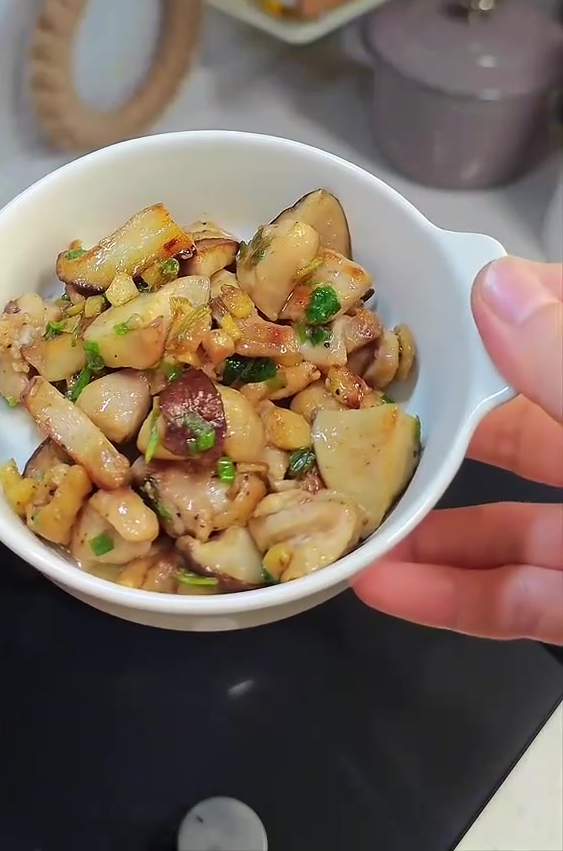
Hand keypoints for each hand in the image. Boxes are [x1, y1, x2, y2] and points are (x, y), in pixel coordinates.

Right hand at [354, 257, 562, 642]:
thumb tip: (492, 284)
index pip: (547, 318)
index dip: (480, 300)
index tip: (400, 294)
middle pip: (507, 418)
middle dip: (425, 414)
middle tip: (339, 402)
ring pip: (500, 513)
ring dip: (419, 516)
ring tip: (335, 502)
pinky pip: (514, 594)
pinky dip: (450, 594)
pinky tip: (384, 586)